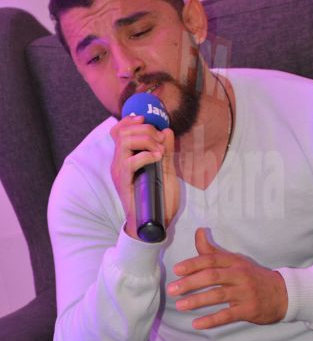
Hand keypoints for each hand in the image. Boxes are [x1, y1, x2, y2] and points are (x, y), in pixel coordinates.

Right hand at [110, 116, 178, 238]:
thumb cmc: (159, 199)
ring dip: (146, 140)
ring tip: (160, 150)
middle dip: (145, 129)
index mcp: (125, 157)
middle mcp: (118, 162)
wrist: (155, 222)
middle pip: (123, 132)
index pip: (118, 131)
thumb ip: (166, 151)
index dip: (129, 120)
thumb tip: (167, 131)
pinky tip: (158, 158)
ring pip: (125, 142)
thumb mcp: (166, 170)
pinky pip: (130, 161)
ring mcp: (119, 171)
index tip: (145, 118)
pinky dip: (146, 155)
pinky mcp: (124, 182)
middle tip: (160, 140)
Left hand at [167, 228, 287, 328]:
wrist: (282, 294)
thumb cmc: (252, 276)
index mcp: (234, 262)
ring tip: (180, 306)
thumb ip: (213, 251)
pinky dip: (211, 320)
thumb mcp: (235, 261)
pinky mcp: (249, 310)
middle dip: (190, 283)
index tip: (176, 270)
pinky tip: (196, 323)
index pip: (211, 260)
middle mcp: (240, 275)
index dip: (193, 264)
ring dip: (197, 301)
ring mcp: (245, 292)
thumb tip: (198, 231)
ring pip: (218, 295)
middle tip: (172, 289)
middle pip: (212, 276)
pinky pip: (227, 315)